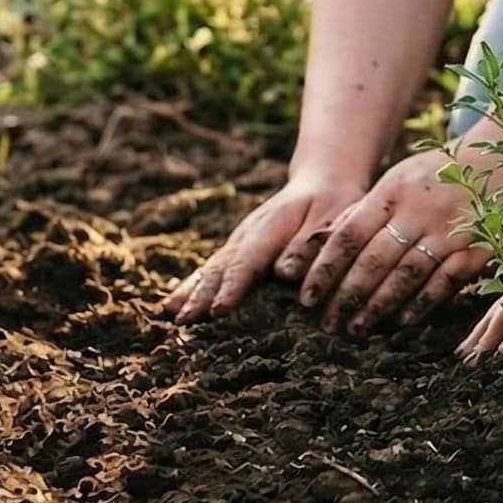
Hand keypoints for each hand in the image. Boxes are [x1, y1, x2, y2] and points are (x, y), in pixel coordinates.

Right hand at [158, 168, 364, 321]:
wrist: (321, 181)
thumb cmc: (333, 203)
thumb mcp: (332, 217)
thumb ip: (308, 244)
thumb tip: (284, 272)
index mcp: (271, 226)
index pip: (249, 260)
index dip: (233, 287)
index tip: (218, 311)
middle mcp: (247, 234)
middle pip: (221, 266)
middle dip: (201, 295)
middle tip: (184, 320)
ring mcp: (239, 241)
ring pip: (210, 269)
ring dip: (190, 292)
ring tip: (169, 314)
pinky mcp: (237, 250)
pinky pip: (211, 270)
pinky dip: (192, 287)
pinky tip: (172, 306)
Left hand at [296, 148, 491, 333]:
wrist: (498, 164)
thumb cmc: (436, 176)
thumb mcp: (398, 179)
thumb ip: (366, 211)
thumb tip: (326, 247)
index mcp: (393, 192)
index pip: (350, 235)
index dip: (326, 269)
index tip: (307, 297)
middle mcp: (419, 212)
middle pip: (375, 260)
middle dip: (347, 295)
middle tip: (328, 323)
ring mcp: (450, 232)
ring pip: (406, 275)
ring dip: (378, 306)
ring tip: (356, 328)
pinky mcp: (476, 249)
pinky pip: (443, 282)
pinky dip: (420, 303)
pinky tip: (400, 321)